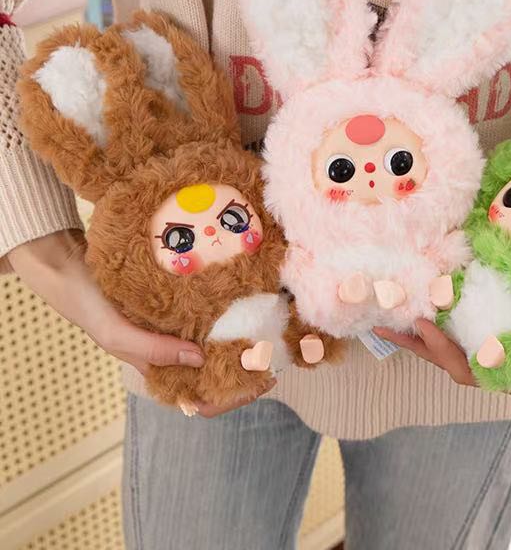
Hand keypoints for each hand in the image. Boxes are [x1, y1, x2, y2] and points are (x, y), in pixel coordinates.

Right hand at [8, 230, 266, 416]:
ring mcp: (181, 328)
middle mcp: (175, 352)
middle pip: (220, 373)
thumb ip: (153, 351)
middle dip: (250, 369)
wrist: (73, 267)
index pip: (201, 400)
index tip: (262, 383)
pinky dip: (233, 312)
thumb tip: (199, 360)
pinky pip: (213, 313)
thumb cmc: (92, 308)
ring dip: (247, 341)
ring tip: (275, 330)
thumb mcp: (116, 334)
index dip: (233, 398)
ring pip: (221, 343)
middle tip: (279, 352)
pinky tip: (254, 302)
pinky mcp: (183, 304)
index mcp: (160, 371)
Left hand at [375, 313, 510, 394]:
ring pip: (448, 339)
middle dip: (421, 342)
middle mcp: (500, 357)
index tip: (428, 327)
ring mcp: (495, 334)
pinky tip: (415, 294)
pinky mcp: (494, 310)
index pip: (473, 372)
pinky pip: (459, 314)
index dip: (446, 355)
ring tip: (387, 311)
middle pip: (450, 357)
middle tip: (398, 316)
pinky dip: (436, 308)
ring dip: (418, 330)